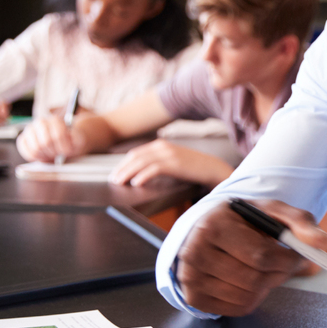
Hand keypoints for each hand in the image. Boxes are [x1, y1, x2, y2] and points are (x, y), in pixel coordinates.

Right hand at [17, 114, 87, 162]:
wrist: (62, 143)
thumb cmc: (70, 142)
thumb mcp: (78, 140)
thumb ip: (76, 138)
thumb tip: (72, 138)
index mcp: (55, 120)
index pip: (58, 135)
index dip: (64, 147)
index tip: (67, 151)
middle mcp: (41, 122)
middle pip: (46, 142)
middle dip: (54, 152)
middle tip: (58, 154)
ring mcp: (30, 130)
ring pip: (36, 148)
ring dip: (45, 155)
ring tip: (51, 154)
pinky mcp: (22, 139)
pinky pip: (26, 152)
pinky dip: (35, 157)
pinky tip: (42, 156)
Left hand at [110, 139, 232, 186]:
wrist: (213, 168)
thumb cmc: (193, 168)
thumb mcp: (173, 161)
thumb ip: (159, 163)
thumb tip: (141, 173)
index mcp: (161, 145)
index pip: (136, 153)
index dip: (123, 163)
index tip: (116, 173)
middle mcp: (163, 147)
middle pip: (135, 157)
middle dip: (121, 168)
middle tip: (113, 180)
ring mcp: (169, 155)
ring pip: (141, 162)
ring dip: (127, 173)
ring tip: (119, 182)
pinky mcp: (174, 164)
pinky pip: (153, 169)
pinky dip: (142, 175)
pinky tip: (136, 183)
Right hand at [174, 200, 326, 315]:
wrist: (208, 230)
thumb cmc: (243, 220)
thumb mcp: (271, 211)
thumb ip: (300, 222)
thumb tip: (322, 242)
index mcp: (212, 226)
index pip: (261, 256)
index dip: (288, 260)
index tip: (298, 255)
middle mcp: (194, 253)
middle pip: (255, 279)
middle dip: (279, 274)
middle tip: (284, 263)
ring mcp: (191, 278)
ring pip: (248, 296)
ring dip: (267, 286)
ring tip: (264, 268)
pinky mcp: (193, 297)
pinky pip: (237, 308)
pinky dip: (253, 297)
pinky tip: (249, 278)